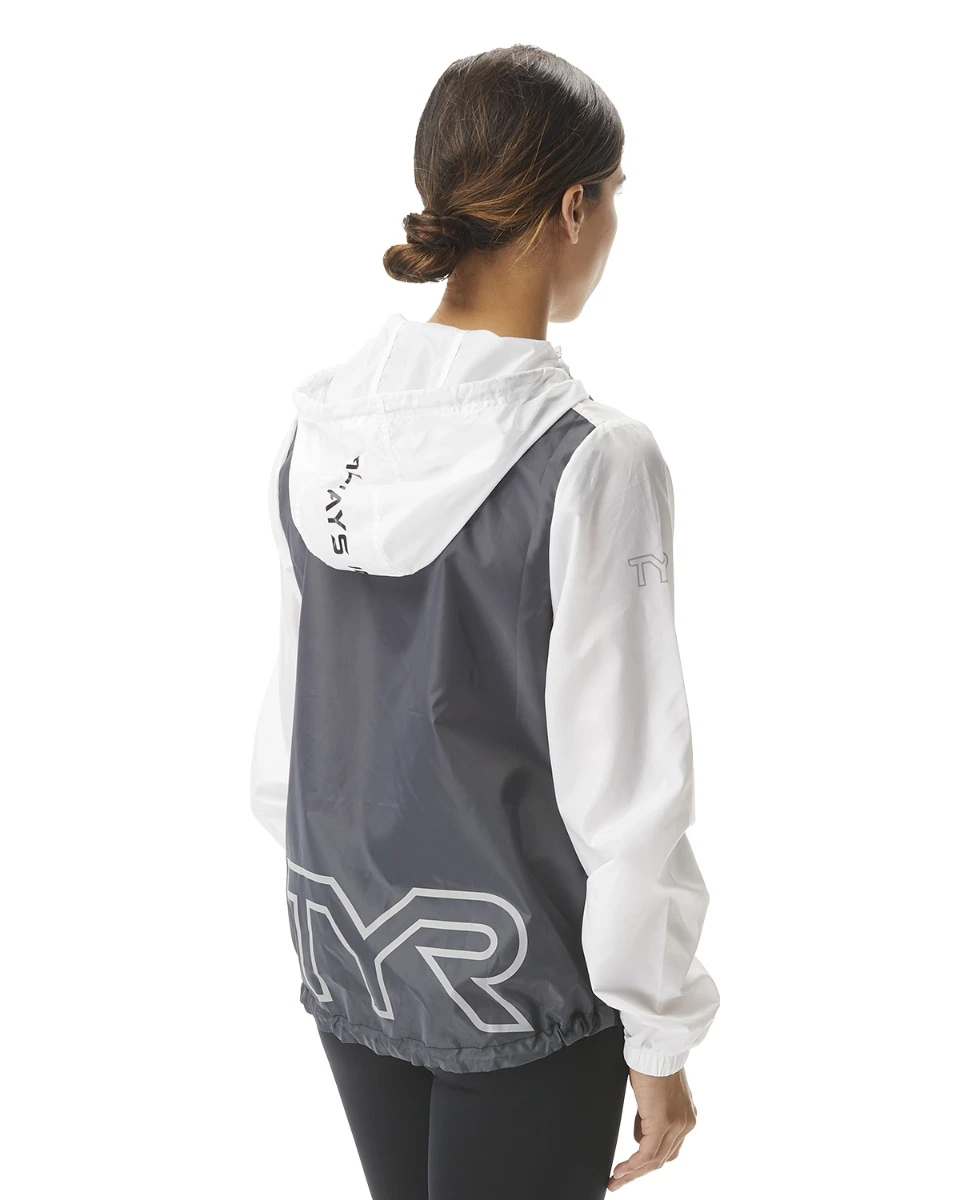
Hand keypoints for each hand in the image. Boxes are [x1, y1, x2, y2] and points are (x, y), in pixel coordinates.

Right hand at [608, 1066, 697, 1190]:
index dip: (648, 1163)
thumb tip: (639, 1135)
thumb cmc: (651, 1061)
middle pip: (661, 1159)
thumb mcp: (652, 1094)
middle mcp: (685, 1124)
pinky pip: (647, 1154)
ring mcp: (677, 1124)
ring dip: (632, 1173)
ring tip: (615, 1180)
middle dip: (638, 1173)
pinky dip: (632, 1165)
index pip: (668, 1149)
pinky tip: (619, 1171)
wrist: (656, 1046)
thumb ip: (649, 1117)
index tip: (631, 1170)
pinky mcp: (663, 1122)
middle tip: (618, 1182)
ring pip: (654, 1160)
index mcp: (685, 1117)